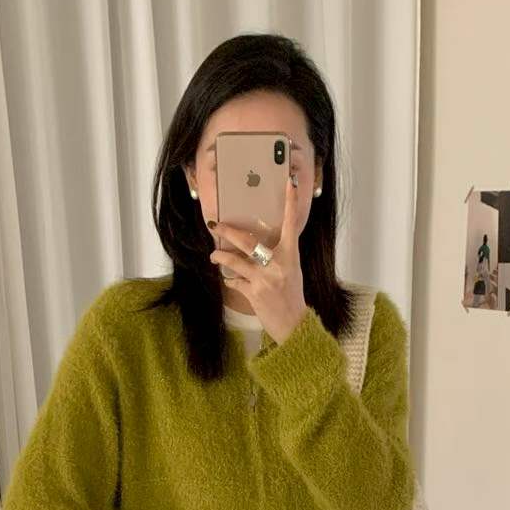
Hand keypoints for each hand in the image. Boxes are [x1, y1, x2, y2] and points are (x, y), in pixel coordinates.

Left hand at [208, 172, 308, 344]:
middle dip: (228, 231)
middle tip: (214, 224)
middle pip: (248, 241)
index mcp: (291, 256)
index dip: (290, 203)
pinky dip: (231, 281)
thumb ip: (279, 256)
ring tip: (213, 256)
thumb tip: (259, 246)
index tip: (290, 183)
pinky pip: (235, 282)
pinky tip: (231, 281)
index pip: (291, 225)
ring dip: (220, 257)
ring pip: (234, 261)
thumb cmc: (292, 297)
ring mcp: (265, 279)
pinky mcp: (254, 294)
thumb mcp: (292, 272)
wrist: (295, 326)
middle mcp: (278, 265)